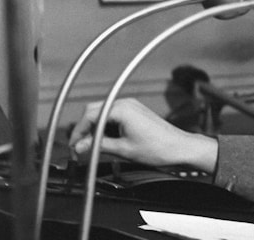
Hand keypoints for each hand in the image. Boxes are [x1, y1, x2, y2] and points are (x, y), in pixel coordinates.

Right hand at [69, 98, 217, 171]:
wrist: (179, 147)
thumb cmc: (158, 148)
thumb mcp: (123, 149)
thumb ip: (98, 146)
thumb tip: (80, 146)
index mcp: (122, 109)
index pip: (89, 116)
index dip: (78, 132)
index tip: (74, 146)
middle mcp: (126, 103)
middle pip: (93, 111)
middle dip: (84, 129)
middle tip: (80, 147)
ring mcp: (131, 106)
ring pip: (102, 112)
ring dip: (94, 128)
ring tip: (92, 146)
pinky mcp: (135, 111)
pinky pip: (112, 114)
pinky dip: (105, 126)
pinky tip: (105, 140)